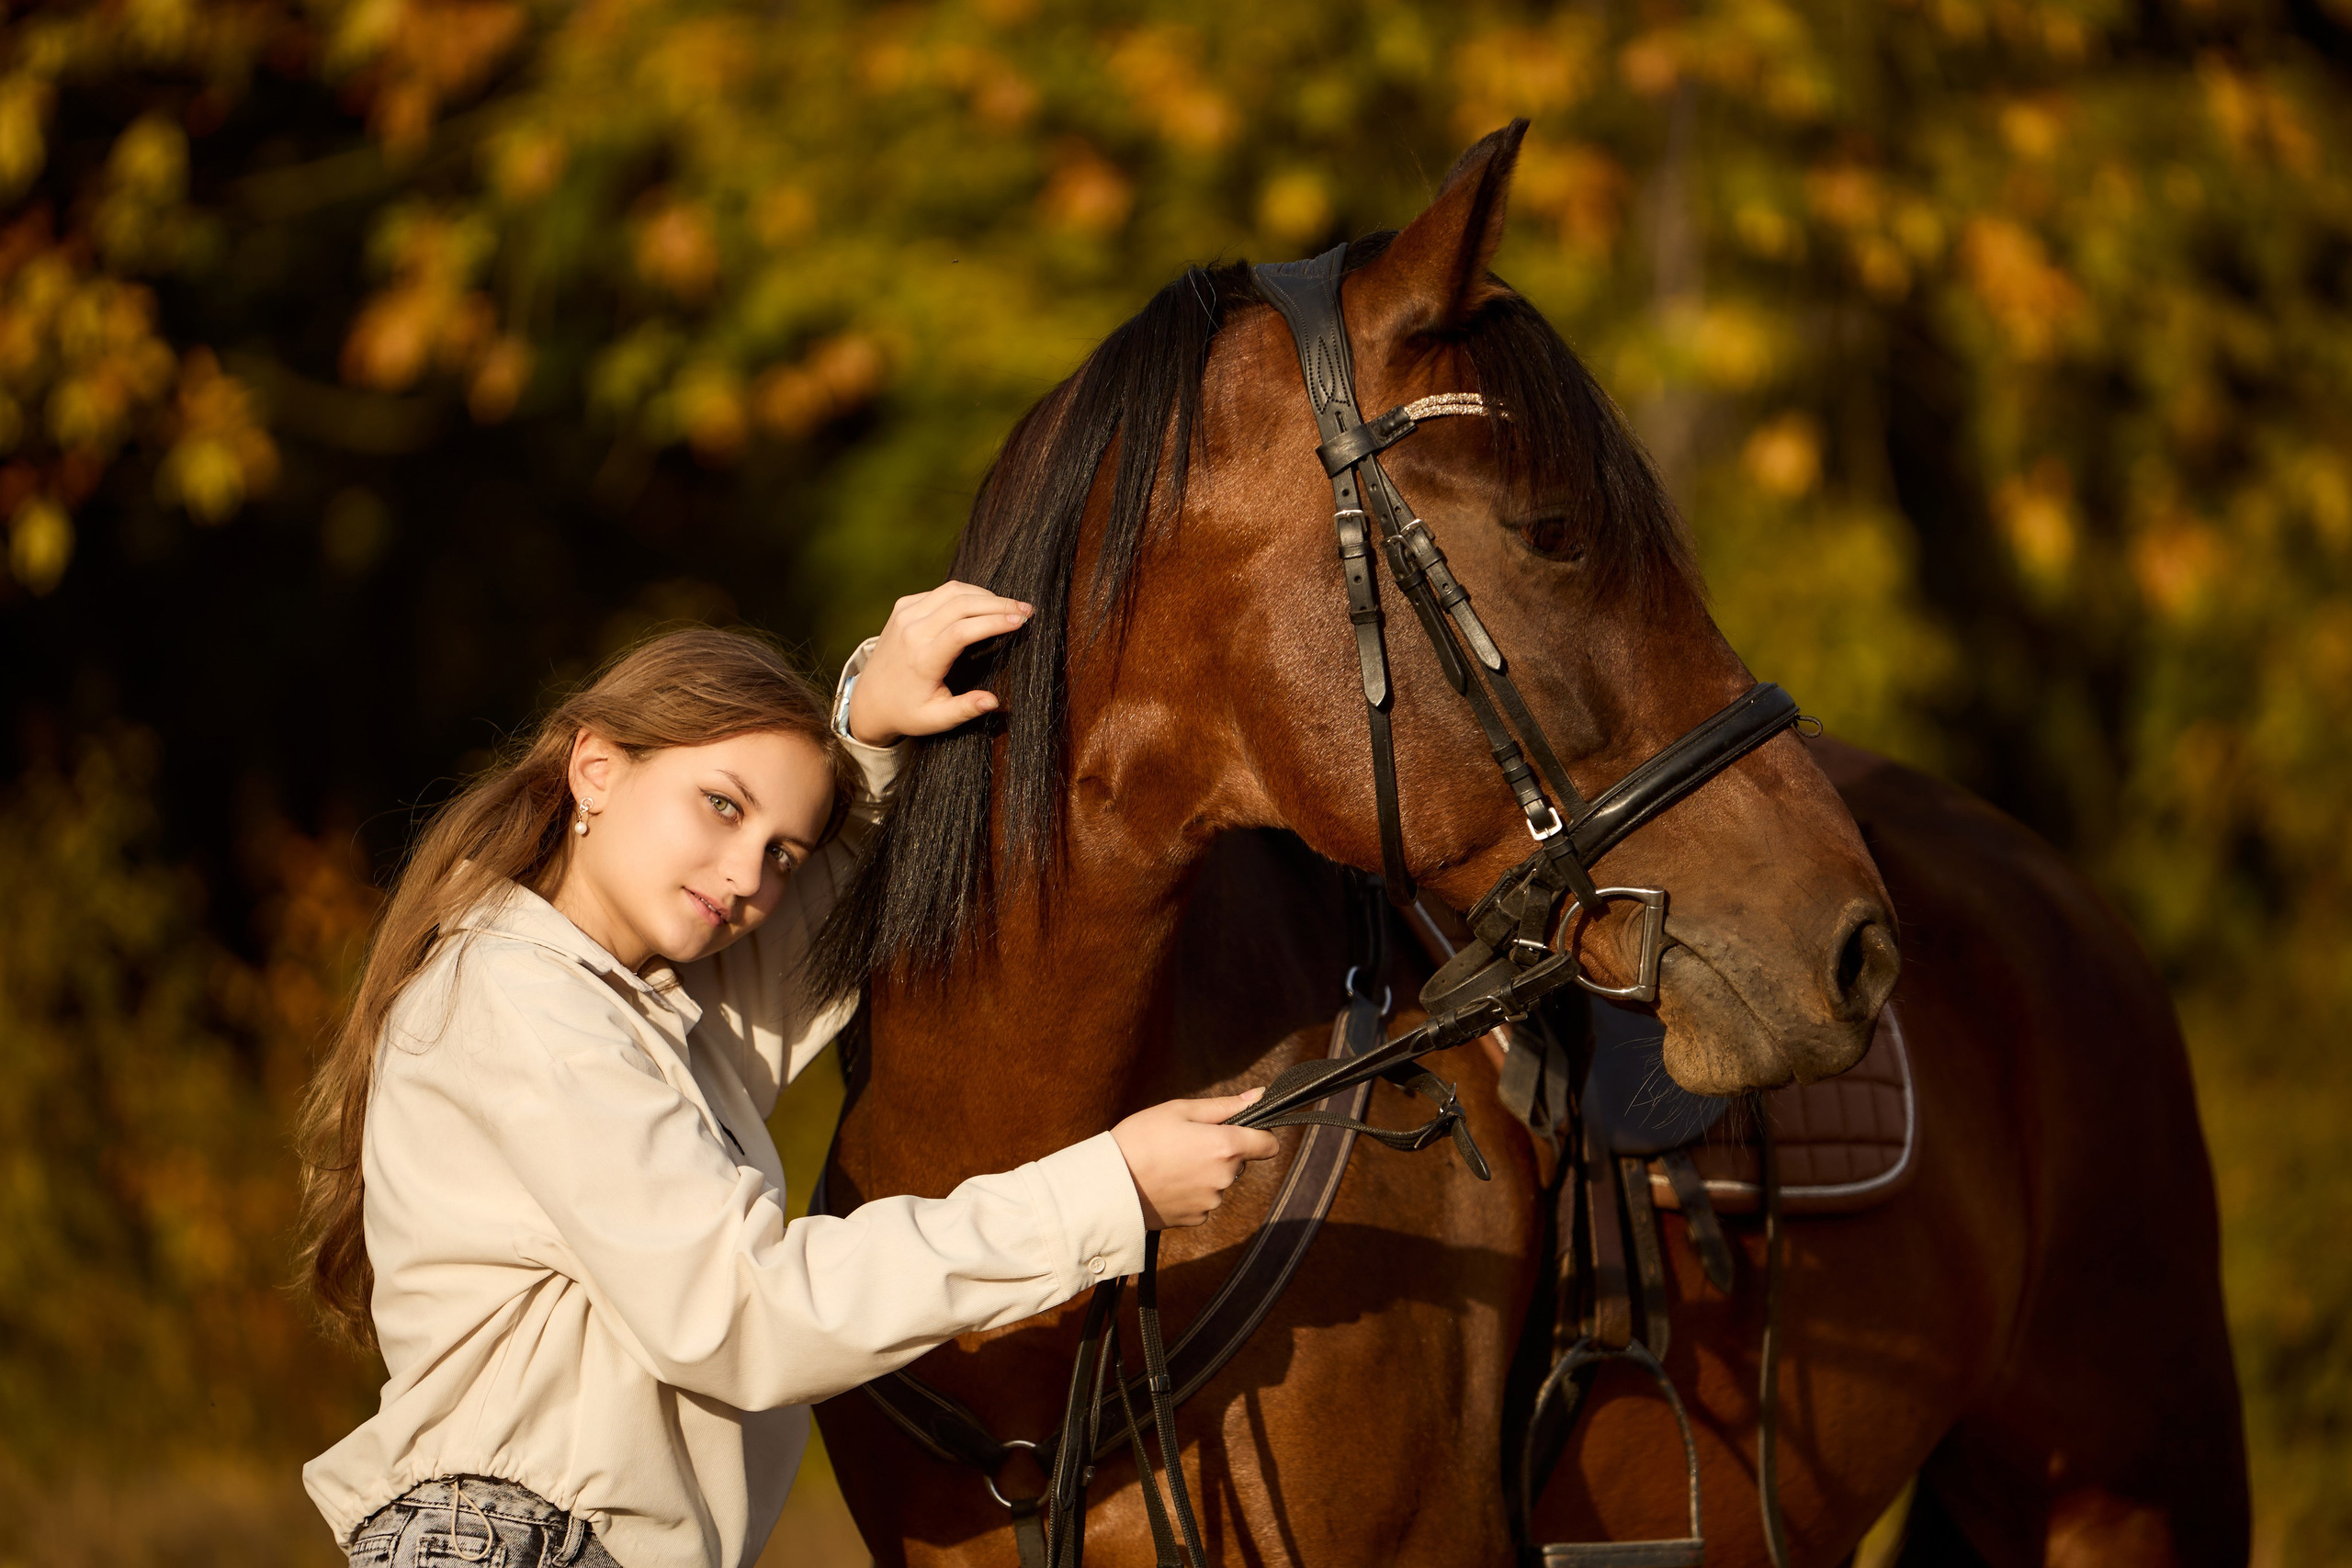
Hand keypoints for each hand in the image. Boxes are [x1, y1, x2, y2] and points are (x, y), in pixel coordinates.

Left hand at [845, 580, 1033, 745]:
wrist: (869, 699)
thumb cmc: (908, 712)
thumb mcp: (936, 719)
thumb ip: (965, 709)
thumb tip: (993, 701)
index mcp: (922, 659)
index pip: (963, 630)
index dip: (995, 622)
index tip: (1022, 620)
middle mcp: (912, 631)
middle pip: (962, 604)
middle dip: (999, 603)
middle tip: (1027, 609)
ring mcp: (905, 614)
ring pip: (952, 590)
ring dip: (985, 595)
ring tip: (1009, 606)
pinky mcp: (903, 606)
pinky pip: (940, 591)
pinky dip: (965, 594)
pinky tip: (982, 605)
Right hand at [1110, 1089, 1280, 1229]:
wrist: (1109, 1184)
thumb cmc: (1141, 1138)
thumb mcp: (1180, 1110)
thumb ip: (1224, 1105)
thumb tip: (1259, 1095)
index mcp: (1226, 1146)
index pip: (1269, 1145)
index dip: (1259, 1135)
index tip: (1241, 1130)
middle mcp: (1225, 1177)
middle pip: (1240, 1161)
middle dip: (1222, 1151)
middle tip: (1187, 1141)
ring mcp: (1211, 1201)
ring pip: (1220, 1181)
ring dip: (1206, 1172)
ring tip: (1171, 1162)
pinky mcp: (1196, 1218)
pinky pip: (1204, 1200)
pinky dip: (1192, 1191)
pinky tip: (1167, 1181)